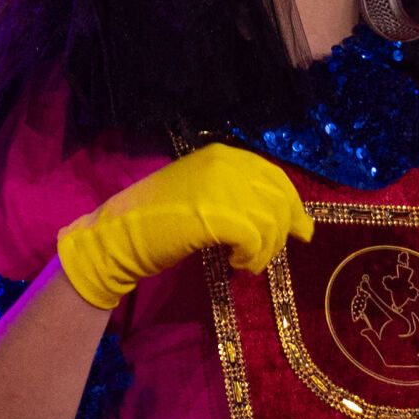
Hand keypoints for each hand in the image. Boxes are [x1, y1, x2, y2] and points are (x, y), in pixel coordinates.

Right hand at [56, 143, 313, 309]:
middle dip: (281, 231)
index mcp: (223, 155)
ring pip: (270, 222)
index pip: (275, 177)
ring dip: (264, 250)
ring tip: (246, 263)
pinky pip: (254, 239)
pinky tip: (236, 263)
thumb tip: (299, 224)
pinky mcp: (214, 214)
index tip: (299, 230)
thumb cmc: (158, 220)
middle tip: (266, 255)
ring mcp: (220, 187)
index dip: (291, 205)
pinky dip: (251, 257)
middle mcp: (226, 164)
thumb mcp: (205, 196)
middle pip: (278, 198)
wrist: (118, 234)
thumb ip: (244, 200)